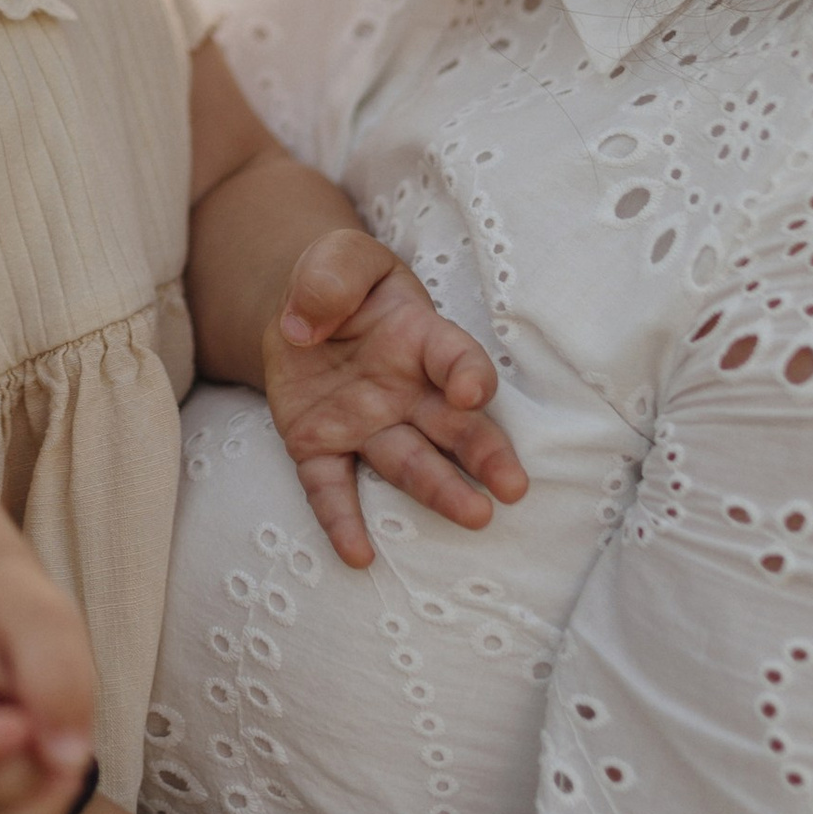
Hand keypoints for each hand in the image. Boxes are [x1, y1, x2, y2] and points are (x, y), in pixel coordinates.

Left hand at [263, 226, 524, 570]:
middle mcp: (404, 391)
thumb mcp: (337, 257)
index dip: (467, 373)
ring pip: (408, 463)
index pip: (453, 356)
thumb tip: (303, 325)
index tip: (473, 391)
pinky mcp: (322, 448)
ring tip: (475, 517)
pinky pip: (333, 488)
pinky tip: (357, 555)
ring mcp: (366, 424)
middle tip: (514, 487)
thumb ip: (329, 277)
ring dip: (440, 491)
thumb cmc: (337, 283)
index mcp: (418, 337)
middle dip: (484, 454)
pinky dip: (342, 521)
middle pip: (452, 426)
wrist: (298, 314)